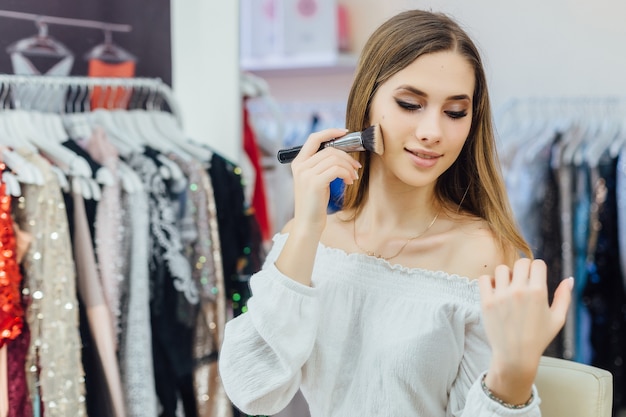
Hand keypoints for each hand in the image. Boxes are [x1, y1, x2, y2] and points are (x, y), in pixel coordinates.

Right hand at [290, 128, 360, 232]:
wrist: (308, 224)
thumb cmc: (314, 203)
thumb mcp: (315, 180)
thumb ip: (321, 165)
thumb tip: (342, 152)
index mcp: (298, 163)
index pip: (314, 138)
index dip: (330, 132)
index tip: (345, 133)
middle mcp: (300, 166)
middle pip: (330, 150)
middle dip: (347, 156)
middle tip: (356, 167)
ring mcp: (306, 174)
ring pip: (335, 159)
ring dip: (349, 167)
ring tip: (353, 177)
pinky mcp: (314, 183)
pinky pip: (336, 169)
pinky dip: (347, 173)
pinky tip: (349, 182)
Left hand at [478, 258, 572, 402]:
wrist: (515, 356)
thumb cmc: (538, 338)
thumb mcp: (557, 319)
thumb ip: (564, 297)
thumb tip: (569, 279)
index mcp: (539, 292)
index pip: (537, 263)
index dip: (538, 269)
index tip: (535, 278)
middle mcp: (520, 291)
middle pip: (521, 262)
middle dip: (524, 269)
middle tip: (523, 282)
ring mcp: (501, 296)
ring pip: (502, 268)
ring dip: (506, 275)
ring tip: (509, 287)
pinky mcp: (487, 302)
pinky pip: (484, 279)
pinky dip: (489, 281)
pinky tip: (496, 290)